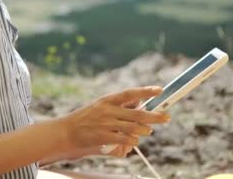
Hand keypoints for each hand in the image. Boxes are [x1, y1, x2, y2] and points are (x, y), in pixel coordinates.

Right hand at [55, 86, 170, 154]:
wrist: (65, 132)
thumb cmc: (85, 119)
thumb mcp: (100, 107)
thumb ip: (119, 106)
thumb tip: (140, 103)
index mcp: (107, 100)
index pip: (130, 93)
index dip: (146, 91)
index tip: (159, 90)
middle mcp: (108, 110)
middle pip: (137, 113)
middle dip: (155, 116)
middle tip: (166, 117)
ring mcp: (106, 124)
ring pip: (134, 128)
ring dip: (144, 131)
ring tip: (147, 131)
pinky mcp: (104, 137)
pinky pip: (125, 140)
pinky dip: (132, 142)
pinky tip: (133, 142)